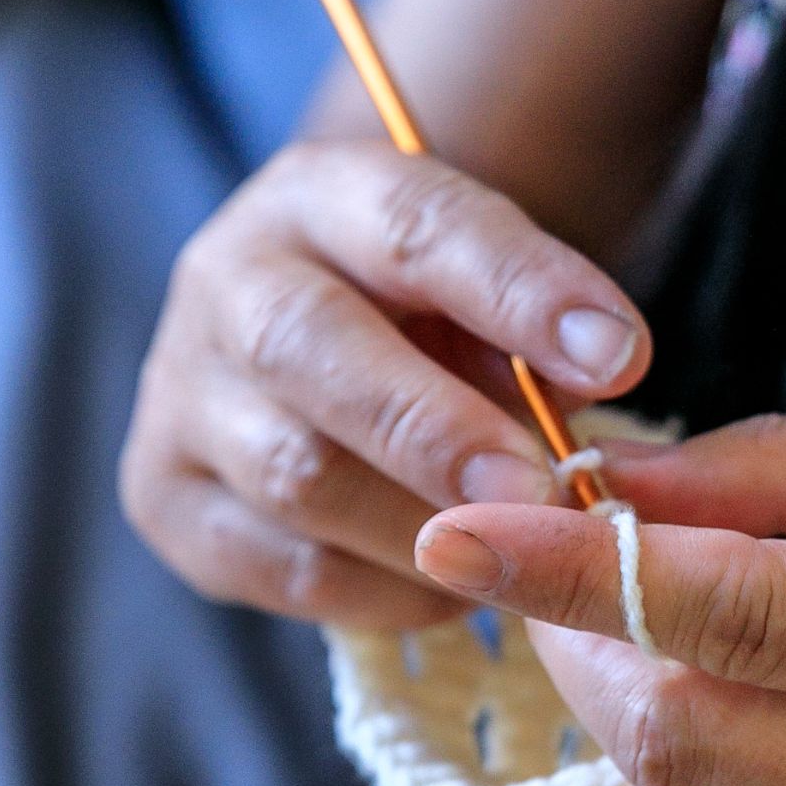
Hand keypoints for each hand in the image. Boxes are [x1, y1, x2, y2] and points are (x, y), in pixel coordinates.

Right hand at [120, 139, 650, 627]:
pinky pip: (282, 567)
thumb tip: (604, 374)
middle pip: (309, 347)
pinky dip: (384, 589)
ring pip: (292, 474)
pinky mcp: (167, 499)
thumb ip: (539, 326)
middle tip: (540, 487)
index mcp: (324, 196)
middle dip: (437, 429)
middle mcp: (229, 279)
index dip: (521, 292)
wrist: (332, 337)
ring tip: (517, 549)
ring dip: (423, 527)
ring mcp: (181, 394)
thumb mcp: (494, 283)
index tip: (618, 356)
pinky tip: (458, 587)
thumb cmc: (441, 311)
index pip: (416, 226)